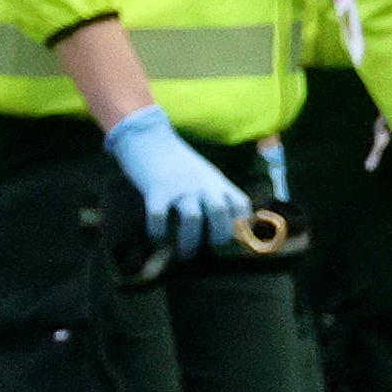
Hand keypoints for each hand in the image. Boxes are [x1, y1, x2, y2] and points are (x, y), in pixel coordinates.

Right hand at [102, 106, 250, 260]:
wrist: (149, 137)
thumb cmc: (178, 162)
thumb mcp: (205, 175)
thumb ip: (216, 194)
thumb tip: (224, 226)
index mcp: (218, 182)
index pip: (241, 204)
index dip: (242, 224)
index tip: (235, 239)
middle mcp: (203, 185)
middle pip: (220, 213)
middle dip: (217, 236)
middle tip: (208, 248)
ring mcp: (180, 187)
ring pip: (192, 219)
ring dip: (189, 242)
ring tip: (184, 253)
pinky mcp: (156, 190)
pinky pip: (159, 217)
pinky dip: (159, 232)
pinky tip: (158, 237)